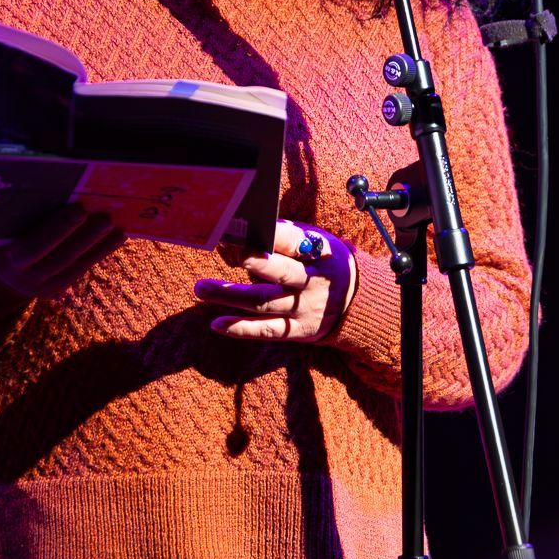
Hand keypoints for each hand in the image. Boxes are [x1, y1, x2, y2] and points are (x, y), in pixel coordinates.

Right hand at [0, 205, 124, 300]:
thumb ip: (17, 209)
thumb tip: (55, 182)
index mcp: (3, 255)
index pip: (33, 246)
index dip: (59, 228)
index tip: (80, 209)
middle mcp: (20, 274)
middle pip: (58, 257)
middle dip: (84, 237)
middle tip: (106, 216)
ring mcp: (38, 285)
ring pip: (73, 265)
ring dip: (98, 245)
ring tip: (116, 224)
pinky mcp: (53, 288)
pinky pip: (80, 269)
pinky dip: (100, 252)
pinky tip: (117, 235)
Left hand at [193, 221, 356, 341]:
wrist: (357, 303)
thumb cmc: (322, 263)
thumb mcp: (315, 242)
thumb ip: (283, 237)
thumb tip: (239, 227)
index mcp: (319, 252)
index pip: (293, 241)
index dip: (270, 234)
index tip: (244, 227)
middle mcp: (313, 281)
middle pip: (281, 273)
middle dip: (254, 263)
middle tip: (226, 251)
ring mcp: (305, 308)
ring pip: (265, 303)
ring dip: (232, 295)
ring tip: (202, 288)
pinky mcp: (297, 330)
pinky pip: (267, 331)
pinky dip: (241, 328)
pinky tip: (217, 323)